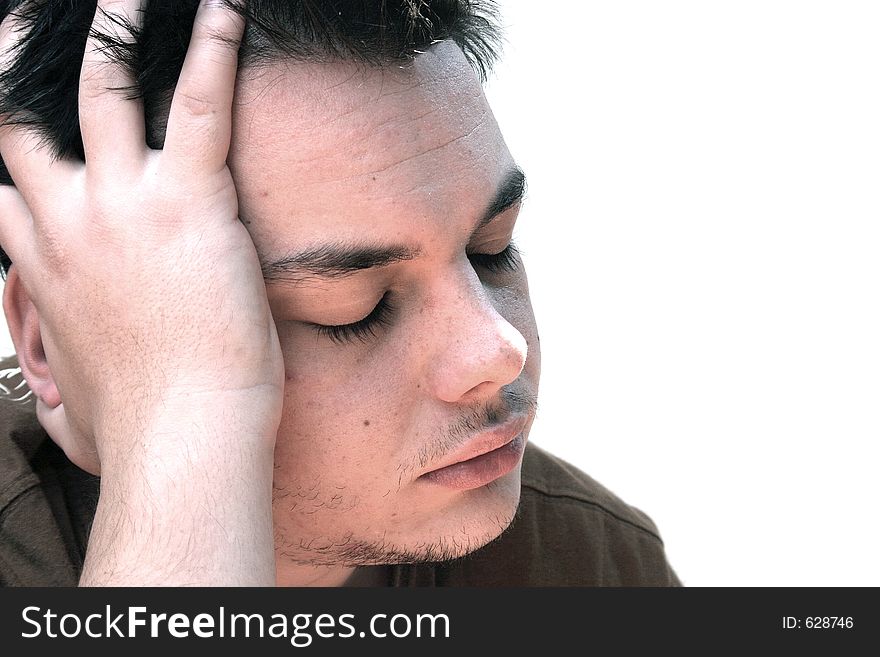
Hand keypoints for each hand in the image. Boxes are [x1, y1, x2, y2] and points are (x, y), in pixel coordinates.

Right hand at [0, 0, 283, 583]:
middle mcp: (65, 222)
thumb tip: (61, 396)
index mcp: (42, 267)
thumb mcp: (73, 404)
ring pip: (103, 87)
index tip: (26, 134)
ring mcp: (121, 205)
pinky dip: (211, 53)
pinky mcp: (189, 201)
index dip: (14, 157)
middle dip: (25, 68)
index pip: (7, 188)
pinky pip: (198, 104)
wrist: (183, 437)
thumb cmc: (142, 428)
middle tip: (35, 28)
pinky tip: (224, 11)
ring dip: (115, 30)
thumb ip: (59, 381)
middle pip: (23, 120)